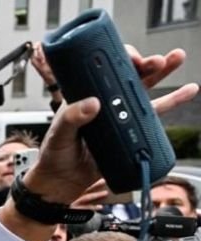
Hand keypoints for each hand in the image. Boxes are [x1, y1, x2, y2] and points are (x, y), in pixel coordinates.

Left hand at [23, 46, 197, 206]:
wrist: (62, 182)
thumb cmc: (54, 155)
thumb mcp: (59, 134)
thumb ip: (72, 119)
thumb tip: (93, 104)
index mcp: (84, 96)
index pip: (104, 71)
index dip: (120, 60)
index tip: (132, 60)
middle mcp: (105, 102)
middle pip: (128, 76)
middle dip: (145, 64)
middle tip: (157, 60)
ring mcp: (119, 116)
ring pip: (144, 90)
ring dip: (163, 73)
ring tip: (177, 57)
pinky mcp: (130, 132)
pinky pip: (154, 116)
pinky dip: (172, 102)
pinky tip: (188, 90)